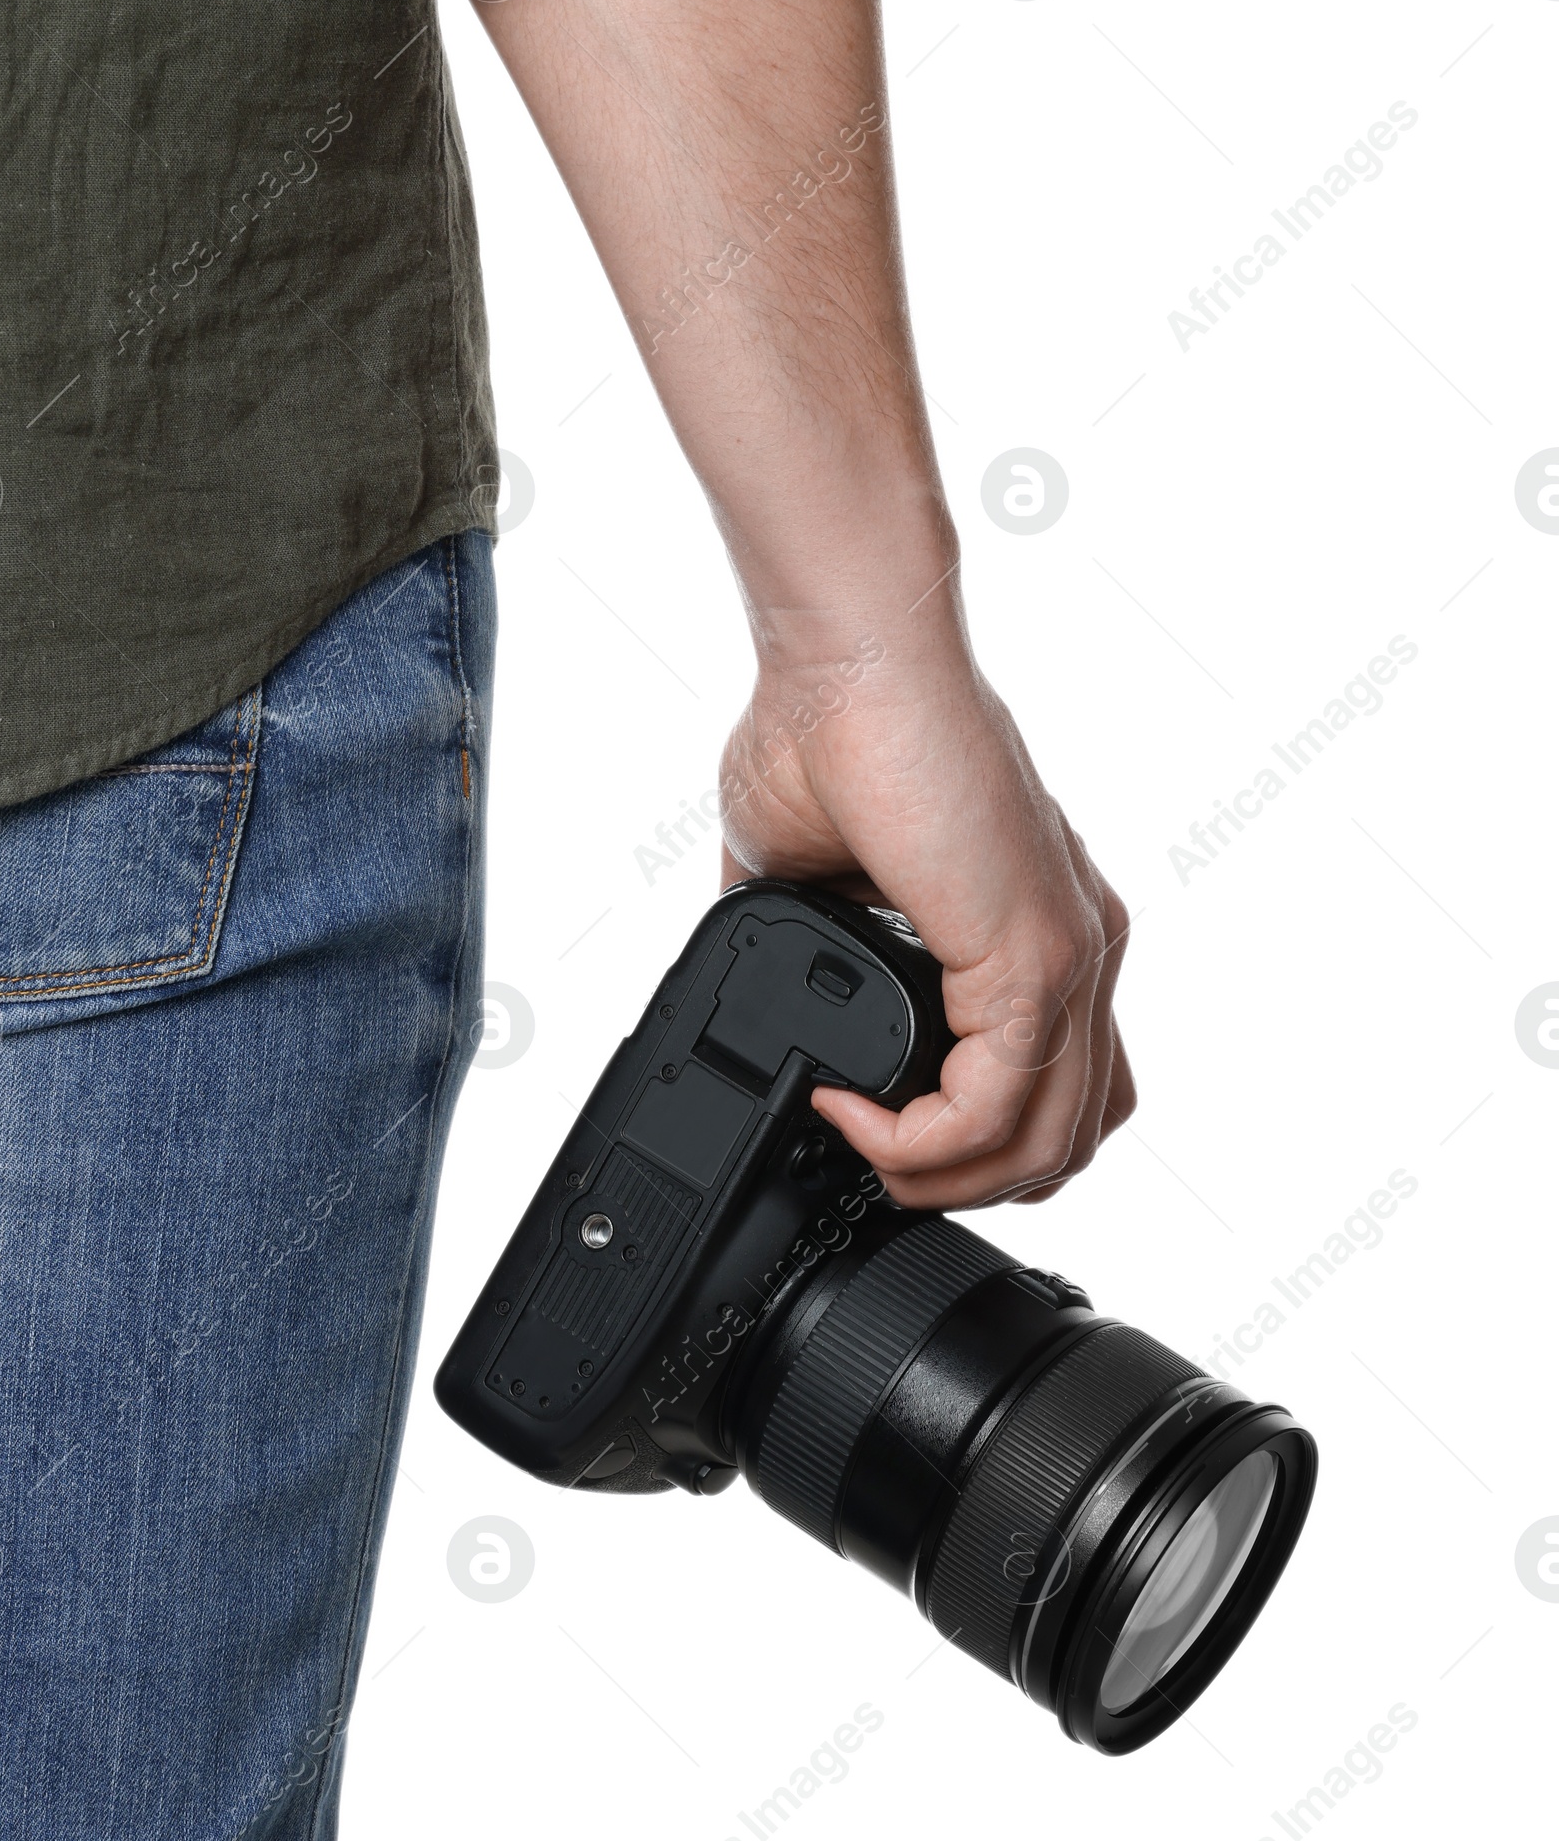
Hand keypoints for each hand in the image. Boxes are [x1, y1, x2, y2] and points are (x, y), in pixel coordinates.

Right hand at [719, 648, 1133, 1209]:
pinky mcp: (1036, 955)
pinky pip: (996, 1109)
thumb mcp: (811, 879)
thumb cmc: (827, 726)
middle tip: (876, 1171)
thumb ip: (813, 952)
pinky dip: (920, 1142)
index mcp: (1040, 925)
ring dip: (945, 1180)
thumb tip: (761, 1003)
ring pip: (1049, 1142)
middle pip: (1073, 1134)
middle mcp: (1078, 946)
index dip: (971, 1139)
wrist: (847, 657)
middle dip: (967, 1184)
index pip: (1061, 1085)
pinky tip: (852, 1111)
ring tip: (863, 1156)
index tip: (869, 1125)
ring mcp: (1070, 954)